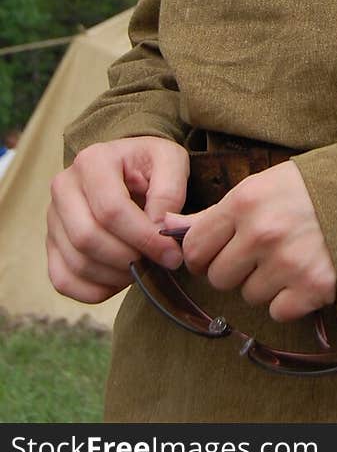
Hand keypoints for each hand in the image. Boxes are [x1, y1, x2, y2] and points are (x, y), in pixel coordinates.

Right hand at [47, 137, 188, 303]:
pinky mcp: (51, 244)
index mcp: (93, 161)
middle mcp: (64, 187)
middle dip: (128, 259)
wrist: (129, 169)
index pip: (111, 210)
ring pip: (77, 262)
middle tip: (156, 263)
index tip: (171, 254)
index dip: (143, 238)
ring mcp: (53, 218)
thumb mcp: (171, 161)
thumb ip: (169, 192)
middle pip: (88, 237)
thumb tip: (158, 229)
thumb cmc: (151, 165)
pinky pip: (63, 280)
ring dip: (115, 276)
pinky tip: (120, 280)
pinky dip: (95, 290)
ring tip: (142, 268)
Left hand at [163, 160, 335, 322]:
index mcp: (245, 201)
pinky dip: (290, 299)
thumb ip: (216, 212)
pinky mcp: (313, 287)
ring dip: (265, 283)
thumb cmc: (309, 188)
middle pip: (219, 277)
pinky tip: (305, 273)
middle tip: (262, 252)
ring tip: (290, 256)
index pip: (194, 247)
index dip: (204, 253)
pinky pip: (278, 312)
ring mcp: (288, 262)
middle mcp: (262, 233)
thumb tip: (167, 226)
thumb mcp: (262, 185)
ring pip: (249, 296)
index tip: (220, 250)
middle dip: (236, 269)